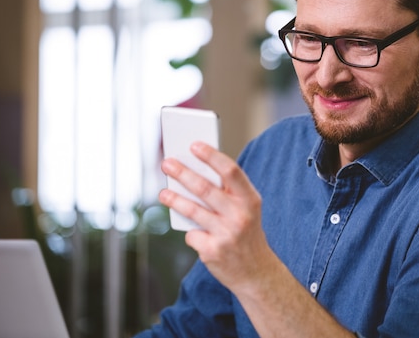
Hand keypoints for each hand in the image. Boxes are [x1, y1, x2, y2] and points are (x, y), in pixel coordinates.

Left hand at [159, 142, 272, 292]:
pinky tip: (195, 234)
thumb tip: (191, 173)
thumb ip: (226, 194)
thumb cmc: (245, 232)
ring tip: (163, 193)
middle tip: (166, 163)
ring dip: (174, 199)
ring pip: (192, 211)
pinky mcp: (212, 251)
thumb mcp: (246, 210)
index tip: (194, 145)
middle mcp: (240, 215)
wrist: (256, 273)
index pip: (231, 171)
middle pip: (205, 188)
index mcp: (250, 200)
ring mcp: (226, 234)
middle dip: (183, 173)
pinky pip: (192, 234)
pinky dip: (191, 233)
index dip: (212, 156)